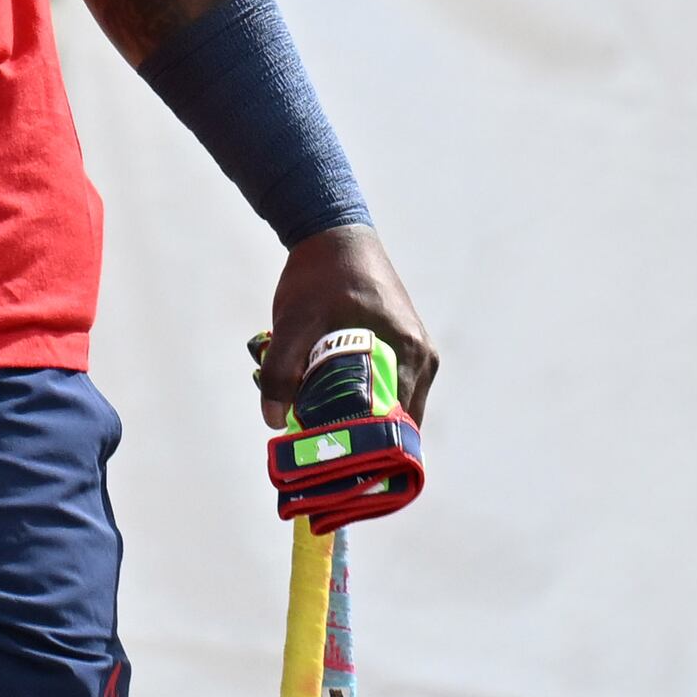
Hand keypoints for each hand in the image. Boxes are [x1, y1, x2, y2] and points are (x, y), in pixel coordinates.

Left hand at [260, 224, 439, 431]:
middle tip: (319, 444)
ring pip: (392, 404)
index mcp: (409, 354)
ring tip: (319, 416)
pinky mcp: (406, 345)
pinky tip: (328, 393)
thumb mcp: (293, 322)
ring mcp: (418, 352)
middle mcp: (423, 357)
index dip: (367, 450)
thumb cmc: (318, 277)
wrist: (334, 234)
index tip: (334, 462)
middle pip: (396, 420)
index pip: (398, 426)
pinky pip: (390, 385)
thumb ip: (281, 372)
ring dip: (359, 414)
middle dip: (359, 436)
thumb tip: (273, 421)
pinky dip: (363, 396)